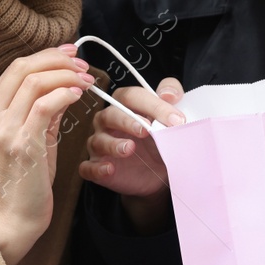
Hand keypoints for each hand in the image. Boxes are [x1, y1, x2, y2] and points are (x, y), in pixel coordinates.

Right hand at [0, 45, 92, 264]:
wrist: (14, 217)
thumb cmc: (24, 180)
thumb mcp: (31, 137)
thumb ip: (43, 109)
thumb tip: (64, 84)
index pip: (14, 69)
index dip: (45, 56)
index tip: (69, 53)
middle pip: (22, 68)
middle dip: (56, 60)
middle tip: (81, 63)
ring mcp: (2, 130)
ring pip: (35, 82)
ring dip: (66, 75)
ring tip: (86, 80)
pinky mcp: (22, 143)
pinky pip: (46, 105)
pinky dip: (65, 94)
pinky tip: (78, 96)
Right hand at [78, 77, 185, 233]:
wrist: (160, 171)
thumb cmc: (160, 138)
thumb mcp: (171, 115)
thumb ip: (172, 94)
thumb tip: (168, 93)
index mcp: (124, 104)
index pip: (132, 96)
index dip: (152, 105)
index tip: (175, 120)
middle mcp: (108, 122)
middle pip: (110, 114)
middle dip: (127, 121)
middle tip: (147, 129)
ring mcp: (100, 144)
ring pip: (97, 140)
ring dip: (113, 144)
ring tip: (130, 148)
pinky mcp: (97, 167)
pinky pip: (89, 167)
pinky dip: (97, 168)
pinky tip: (110, 169)